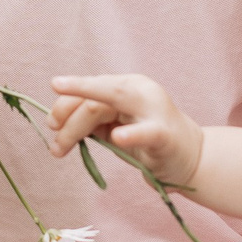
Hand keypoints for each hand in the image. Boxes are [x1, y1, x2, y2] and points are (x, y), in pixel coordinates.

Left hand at [45, 73, 203, 184]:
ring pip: (109, 105)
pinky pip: (146, 132)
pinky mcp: (165, 134)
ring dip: (78, 128)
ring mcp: (153, 109)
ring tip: (62, 146)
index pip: (89, 89)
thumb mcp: (115, 126)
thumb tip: (56, 121)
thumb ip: (92, 120)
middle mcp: (139, 89)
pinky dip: (131, 134)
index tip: (50, 124)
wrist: (190, 156)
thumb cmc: (148, 139)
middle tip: (52, 139)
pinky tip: (117, 137)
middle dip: (67, 114)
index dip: (64, 104)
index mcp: (126, 85)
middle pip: (94, 95)